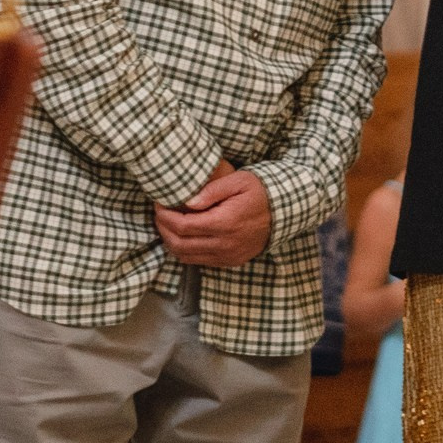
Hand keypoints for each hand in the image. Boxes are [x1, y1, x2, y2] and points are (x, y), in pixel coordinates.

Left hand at [153, 165, 272, 267]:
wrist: (284, 212)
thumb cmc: (260, 192)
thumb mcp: (238, 181)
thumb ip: (212, 190)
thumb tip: (188, 202)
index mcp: (224, 222)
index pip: (182, 226)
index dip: (165, 216)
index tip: (159, 204)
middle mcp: (224, 244)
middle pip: (179, 244)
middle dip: (163, 229)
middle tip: (159, 214)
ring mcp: (227, 256)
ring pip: (186, 256)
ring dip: (171, 241)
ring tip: (167, 224)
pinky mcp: (230, 261)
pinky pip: (199, 261)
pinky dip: (185, 250)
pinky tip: (183, 235)